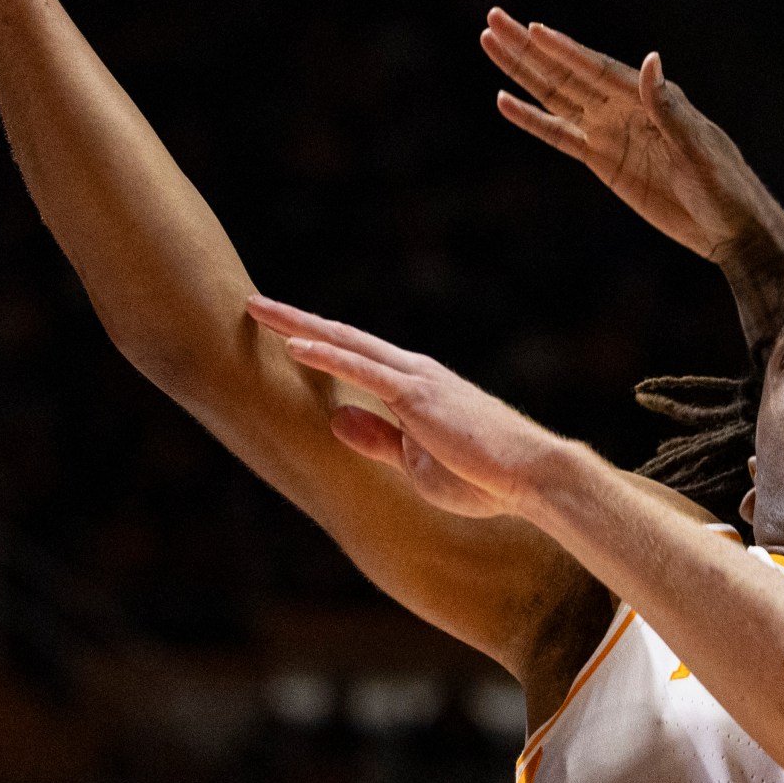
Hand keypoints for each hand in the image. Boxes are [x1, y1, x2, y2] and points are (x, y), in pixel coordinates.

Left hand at [245, 295, 578, 520]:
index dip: (316, 342)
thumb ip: (378, 438)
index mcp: (414, 389)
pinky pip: (363, 370)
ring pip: (347, 343)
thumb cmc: (482, 475)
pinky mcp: (417, 397)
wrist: (530, 476)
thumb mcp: (416, 461)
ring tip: (257, 311)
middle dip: (296, 321)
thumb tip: (336, 419)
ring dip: (299, 327)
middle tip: (253, 306)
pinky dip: (328, 355)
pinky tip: (294, 345)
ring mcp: (416, 381)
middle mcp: (413, 373)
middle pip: (343, 338)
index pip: (356, 357)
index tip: (280, 331)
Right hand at [482, 11, 783, 271]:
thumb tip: (652, 61)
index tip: (530, 29)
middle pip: (566, 72)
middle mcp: (623, 107)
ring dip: (523, 72)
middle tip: (493, 18)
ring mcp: (609, 132)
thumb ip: (670, 109)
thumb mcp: (699, 149)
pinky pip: (559, 135)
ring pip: (556, 96)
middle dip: (528, 48)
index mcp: (650, 98)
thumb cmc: (725, 186)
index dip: (563, 49)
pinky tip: (505, 102)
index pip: (596, 68)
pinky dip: (532, 120)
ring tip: (490, 44)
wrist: (730, 228)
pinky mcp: (602, 160)